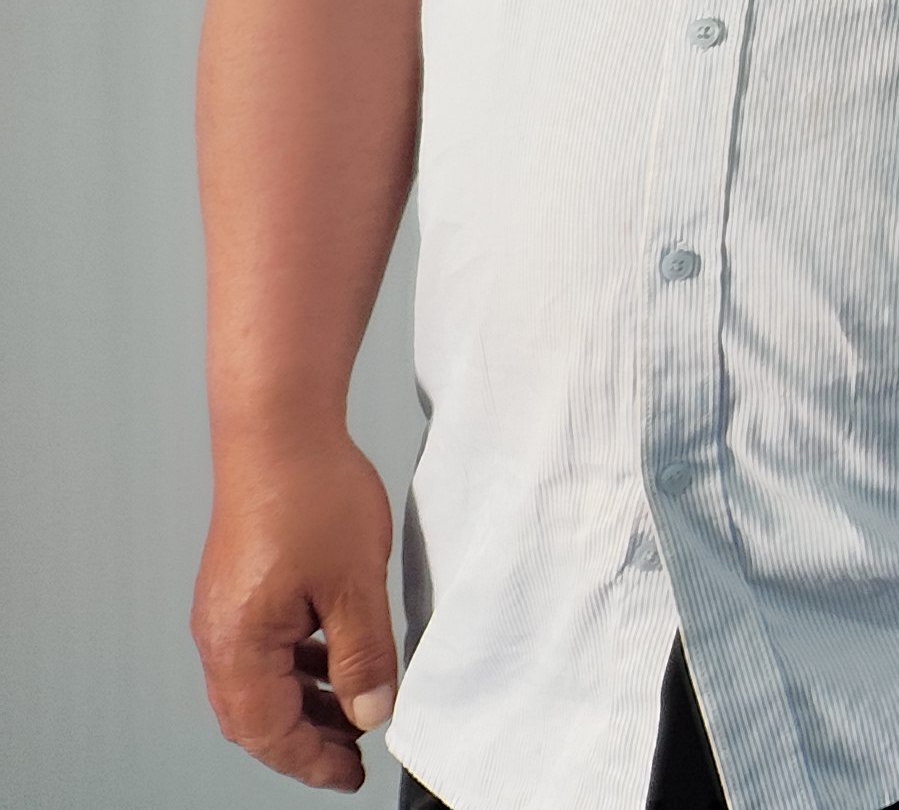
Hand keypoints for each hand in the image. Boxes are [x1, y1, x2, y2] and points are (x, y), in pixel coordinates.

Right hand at [193, 432, 400, 791]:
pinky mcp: (238, 590)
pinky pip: (263, 650)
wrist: (279, 430)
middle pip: (255, 718)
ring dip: (303, 705)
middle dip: (304, 743)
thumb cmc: (312, 495)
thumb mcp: (356, 584)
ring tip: (354, 711)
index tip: (350, 776)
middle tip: (353, 757)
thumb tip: (371, 712)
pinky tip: (336, 659)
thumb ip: (364, 655)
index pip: (269, 732)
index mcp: (239, 644)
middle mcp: (219, 635)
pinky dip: (298, 668)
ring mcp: (224, 612)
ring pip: (259, 685)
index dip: (311, 761)